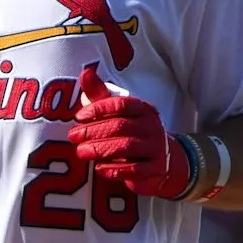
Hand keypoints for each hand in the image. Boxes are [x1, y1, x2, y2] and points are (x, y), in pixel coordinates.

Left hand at [67, 64, 192, 199]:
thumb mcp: (119, 113)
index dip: (99, 108)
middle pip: (121, 126)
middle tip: (73, 137)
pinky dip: (115, 169)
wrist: (169, 161)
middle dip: (94, 131)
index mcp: (142, 109)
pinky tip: (99, 169)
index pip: (121, 104)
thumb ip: (101, 95)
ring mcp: (156, 148)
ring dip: (101, 149)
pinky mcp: (156, 169)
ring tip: (81, 152)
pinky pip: (135, 169)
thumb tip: (85, 72)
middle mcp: (151, 126)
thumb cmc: (135, 132)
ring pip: (127, 147)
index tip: (79, 116)